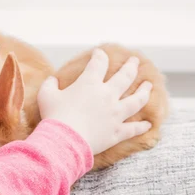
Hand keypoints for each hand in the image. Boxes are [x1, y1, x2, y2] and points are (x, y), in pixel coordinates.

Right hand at [37, 48, 152, 154]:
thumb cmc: (54, 116)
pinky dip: (141, 126)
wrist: (63, 140)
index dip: (100, 55)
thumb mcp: (46, 96)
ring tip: (149, 85)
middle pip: (125, 76)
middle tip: (135, 61)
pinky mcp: (117, 131)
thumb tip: (52, 79)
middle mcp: (107, 95)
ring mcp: (115, 114)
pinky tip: (148, 124)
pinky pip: (133, 128)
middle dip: (131, 66)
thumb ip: (50, 85)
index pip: (98, 63)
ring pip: (137, 100)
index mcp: (89, 83)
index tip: (100, 53)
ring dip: (144, 91)